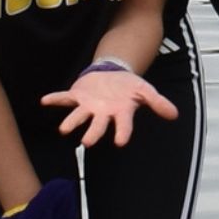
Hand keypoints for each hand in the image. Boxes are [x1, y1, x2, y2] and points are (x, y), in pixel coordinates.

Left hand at [43, 66, 174, 148]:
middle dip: (92, 134)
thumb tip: (174, 115)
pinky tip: (44, 101)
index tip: (120, 142)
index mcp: (120, 113)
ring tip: (63, 130)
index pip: (122, 126)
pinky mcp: (77, 96)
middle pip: (97, 126)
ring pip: (78, 117)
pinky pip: (64, 99)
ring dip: (71, 123)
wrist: (113, 75)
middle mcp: (102, 114)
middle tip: (87, 143)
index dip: (121, 133)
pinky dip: (55, 99)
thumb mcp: (145, 91)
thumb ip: (158, 102)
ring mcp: (88, 106)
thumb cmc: (129, 87)